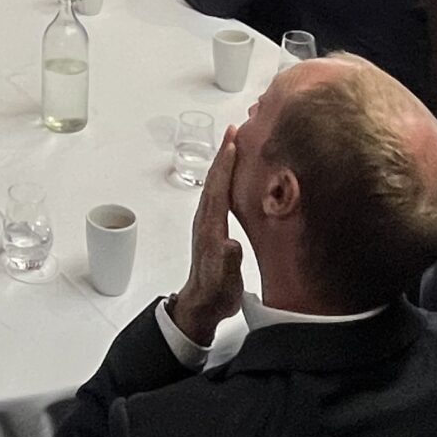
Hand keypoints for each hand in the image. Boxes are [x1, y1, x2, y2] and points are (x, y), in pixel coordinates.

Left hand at [169, 125, 243, 345]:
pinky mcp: (213, 228)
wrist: (201, 306)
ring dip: (224, 163)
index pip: (218, 189)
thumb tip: (231, 244)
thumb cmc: (215, 294)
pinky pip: (219, 194)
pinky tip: (233, 175)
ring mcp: (208, 223)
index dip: (226, 166)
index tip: (234, 143)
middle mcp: (206, 220)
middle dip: (223, 154)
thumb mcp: (225, 282)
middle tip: (234, 130)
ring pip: (215, 185)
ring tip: (235, 144)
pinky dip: (225, 177)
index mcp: (211, 228)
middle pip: (214, 180)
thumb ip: (228, 263)